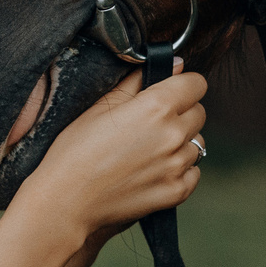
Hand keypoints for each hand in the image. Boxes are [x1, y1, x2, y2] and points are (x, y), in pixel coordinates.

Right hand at [13, 65, 207, 242]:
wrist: (66, 201)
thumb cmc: (75, 151)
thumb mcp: (101, 105)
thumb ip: (139, 81)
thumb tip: (174, 64)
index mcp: (156, 106)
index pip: (196, 84)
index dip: (182, 84)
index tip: (169, 92)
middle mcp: (173, 134)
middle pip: (199, 112)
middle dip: (181, 113)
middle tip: (152, 123)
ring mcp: (177, 165)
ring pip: (197, 143)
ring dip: (181, 143)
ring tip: (149, 150)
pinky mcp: (176, 191)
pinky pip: (193, 172)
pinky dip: (180, 170)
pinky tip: (153, 170)